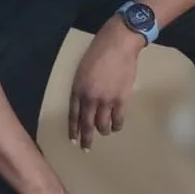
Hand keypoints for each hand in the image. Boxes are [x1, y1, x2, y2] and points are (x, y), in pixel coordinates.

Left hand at [69, 20, 144, 151]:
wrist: (118, 44)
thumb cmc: (99, 52)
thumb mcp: (83, 70)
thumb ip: (82, 87)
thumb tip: (85, 103)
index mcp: (77, 90)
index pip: (73, 115)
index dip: (73, 129)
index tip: (73, 139)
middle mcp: (89, 98)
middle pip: (86, 124)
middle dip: (86, 139)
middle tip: (86, 148)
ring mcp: (105, 100)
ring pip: (102, 125)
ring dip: (103, 131)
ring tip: (104, 132)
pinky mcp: (121, 100)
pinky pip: (118, 120)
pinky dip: (116, 126)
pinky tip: (116, 127)